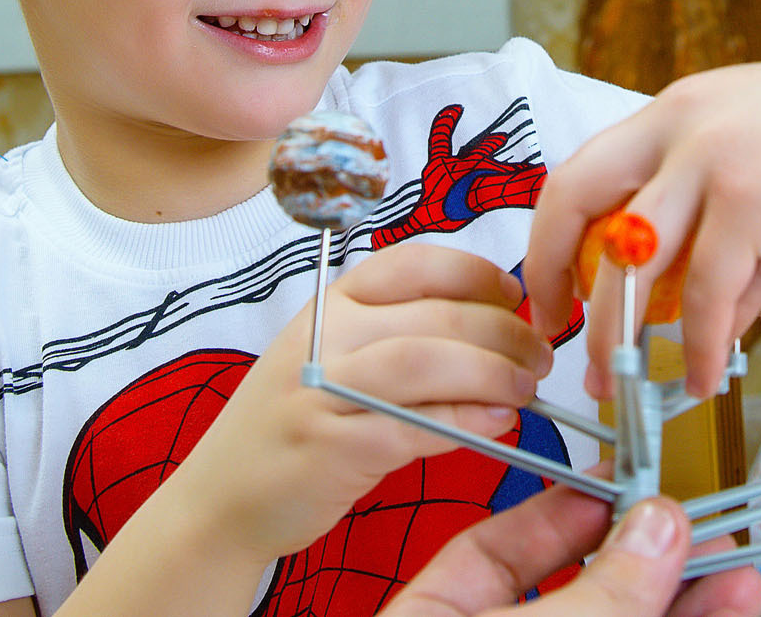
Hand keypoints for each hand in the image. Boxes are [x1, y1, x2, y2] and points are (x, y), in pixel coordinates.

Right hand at [149, 242, 554, 569]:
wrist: (221, 497)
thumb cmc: (296, 424)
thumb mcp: (336, 358)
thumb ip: (402, 335)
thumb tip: (498, 326)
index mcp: (331, 304)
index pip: (416, 264)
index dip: (478, 275)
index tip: (516, 299)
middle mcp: (325, 336)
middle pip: (436, 314)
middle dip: (505, 332)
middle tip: (539, 356)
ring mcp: (323, 388)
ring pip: (428, 359)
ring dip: (493, 372)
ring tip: (526, 388)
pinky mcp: (331, 445)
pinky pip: (415, 424)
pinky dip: (466, 421)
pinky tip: (496, 425)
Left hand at [382, 486, 760, 616]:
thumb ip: (591, 594)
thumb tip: (655, 528)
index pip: (494, 551)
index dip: (566, 513)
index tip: (625, 486)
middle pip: (576, 588)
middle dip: (646, 554)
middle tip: (700, 520)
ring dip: (686, 596)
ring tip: (737, 565)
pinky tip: (730, 604)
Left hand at [526, 46, 760, 394]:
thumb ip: (731, 264)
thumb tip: (701, 338)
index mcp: (673, 114)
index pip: (578, 174)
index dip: (550, 243)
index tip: (553, 301)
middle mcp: (677, 124)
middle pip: (575, 202)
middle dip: (554, 280)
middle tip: (564, 347)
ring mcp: (712, 155)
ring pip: (631, 256)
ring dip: (621, 335)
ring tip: (627, 386)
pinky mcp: (754, 193)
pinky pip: (706, 287)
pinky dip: (698, 344)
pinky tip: (707, 380)